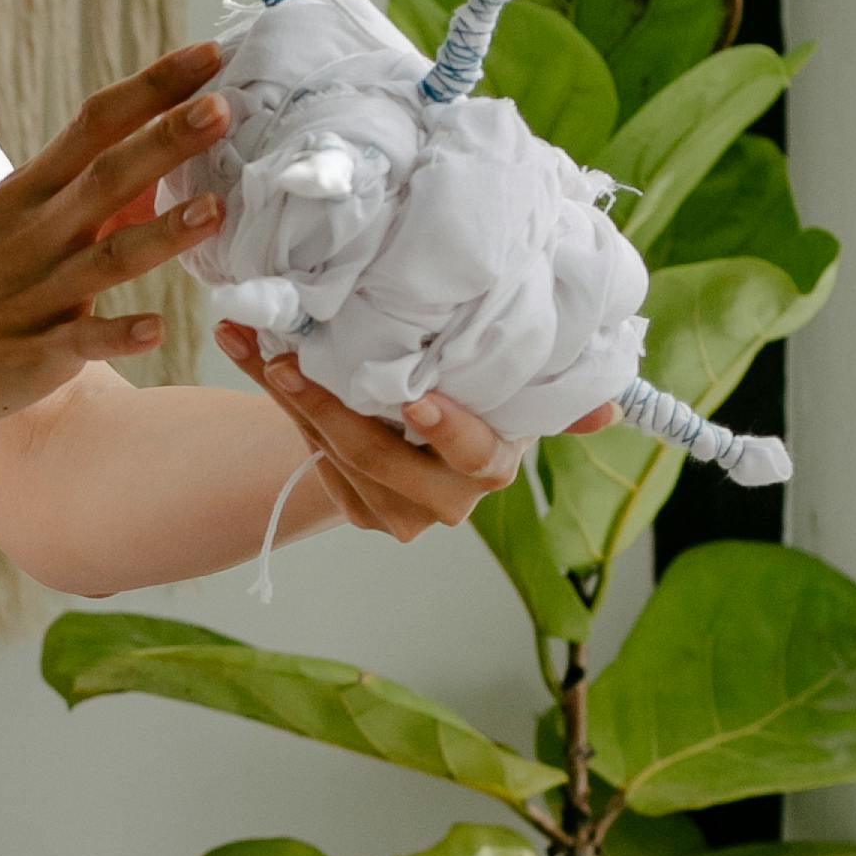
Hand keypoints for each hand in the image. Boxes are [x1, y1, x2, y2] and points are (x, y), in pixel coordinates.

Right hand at [0, 47, 230, 440]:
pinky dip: (116, 336)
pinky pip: (77, 346)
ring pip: (104, 260)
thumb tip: (162, 170)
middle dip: (166, 142)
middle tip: (225, 108)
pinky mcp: (26, 358)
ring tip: (216, 210)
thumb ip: (84, 198)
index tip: (210, 55)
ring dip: (161, 234)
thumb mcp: (11, 225)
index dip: (153, 88)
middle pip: (106, 179)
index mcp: (26, 193)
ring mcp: (29, 298)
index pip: (95, 124)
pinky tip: (157, 329)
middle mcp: (30, 237)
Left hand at [219, 322, 610, 541]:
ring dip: (289, 398)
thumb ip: (552, 391)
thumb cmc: (474, 386)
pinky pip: (309, 453)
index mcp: (492, 463)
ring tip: (255, 343)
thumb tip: (608, 411)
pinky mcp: (356, 508)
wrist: (424, 421)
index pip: (472, 455)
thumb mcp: (512, 384)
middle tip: (289, 361)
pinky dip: (276, 402)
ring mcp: (397, 512)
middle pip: (379, 458)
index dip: (448, 431)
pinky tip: (247, 354)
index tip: (417, 401)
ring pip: (334, 455)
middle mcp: (447, 499)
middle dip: (330, 407)